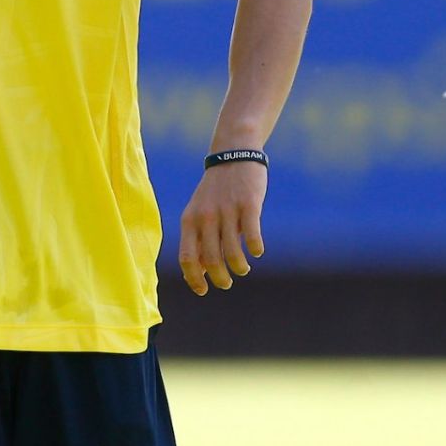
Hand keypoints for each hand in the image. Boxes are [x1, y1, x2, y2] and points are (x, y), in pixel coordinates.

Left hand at [177, 161, 266, 295]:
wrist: (233, 154)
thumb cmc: (216, 190)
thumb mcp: (199, 212)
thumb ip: (198, 238)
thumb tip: (198, 271)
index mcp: (190, 220)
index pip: (187, 258)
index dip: (194, 279)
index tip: (203, 290)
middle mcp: (206, 217)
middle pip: (211, 260)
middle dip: (220, 278)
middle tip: (227, 283)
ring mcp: (227, 210)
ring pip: (232, 252)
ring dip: (239, 267)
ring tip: (243, 269)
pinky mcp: (248, 204)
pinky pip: (251, 235)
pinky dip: (255, 248)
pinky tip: (257, 251)